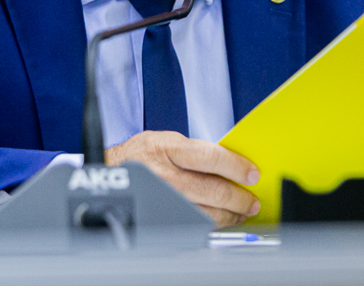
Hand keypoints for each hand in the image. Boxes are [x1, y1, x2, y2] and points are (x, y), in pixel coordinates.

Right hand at [106, 131, 260, 227]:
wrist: (111, 171)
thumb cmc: (143, 153)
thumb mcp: (166, 140)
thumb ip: (195, 151)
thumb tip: (231, 162)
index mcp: (168, 149)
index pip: (210, 157)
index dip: (235, 166)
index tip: (252, 173)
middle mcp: (165, 175)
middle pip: (211, 189)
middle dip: (238, 198)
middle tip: (252, 200)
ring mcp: (163, 198)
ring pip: (205, 212)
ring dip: (229, 214)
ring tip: (242, 212)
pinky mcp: (161, 215)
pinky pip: (193, 223)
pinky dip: (212, 223)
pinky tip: (222, 219)